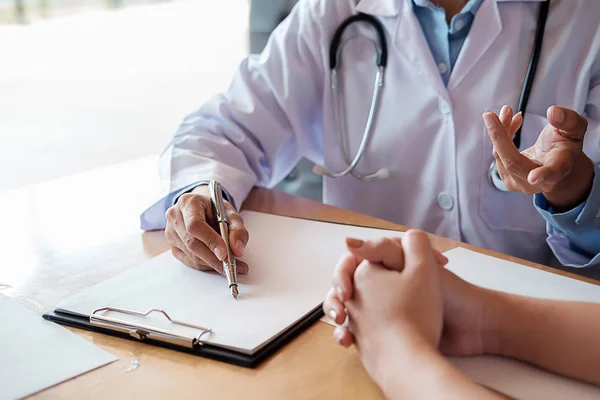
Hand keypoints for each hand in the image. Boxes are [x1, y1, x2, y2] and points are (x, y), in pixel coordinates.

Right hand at [164, 185, 248, 273]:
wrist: (202, 209)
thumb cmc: (215, 210)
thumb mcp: (231, 214)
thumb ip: (237, 230)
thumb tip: (237, 250)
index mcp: (188, 203)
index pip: (195, 225)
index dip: (210, 240)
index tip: (224, 254)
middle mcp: (175, 217)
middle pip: (192, 243)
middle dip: (214, 258)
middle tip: (232, 265)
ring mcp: (171, 233)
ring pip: (192, 255)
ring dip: (212, 264)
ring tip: (230, 265)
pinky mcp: (172, 246)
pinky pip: (189, 261)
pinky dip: (205, 265)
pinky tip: (217, 263)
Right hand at [323, 236, 496, 356]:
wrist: (473, 328)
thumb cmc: (450, 296)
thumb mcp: (414, 266)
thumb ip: (381, 250)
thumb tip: (348, 243)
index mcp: (393, 262)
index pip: (356, 259)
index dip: (346, 270)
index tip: (346, 287)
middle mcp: (387, 281)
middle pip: (348, 282)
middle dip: (339, 293)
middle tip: (343, 306)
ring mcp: (385, 305)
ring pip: (349, 305)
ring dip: (338, 312)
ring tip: (341, 323)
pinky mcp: (387, 328)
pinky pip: (357, 326)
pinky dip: (348, 332)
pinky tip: (347, 340)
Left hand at [483, 105, 593, 210]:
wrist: (558, 166)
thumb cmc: (566, 146)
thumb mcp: (575, 130)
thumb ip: (568, 120)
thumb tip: (553, 112)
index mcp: (560, 168)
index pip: (553, 172)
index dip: (544, 174)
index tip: (534, 177)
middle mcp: (539, 181)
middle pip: (513, 162)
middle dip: (500, 137)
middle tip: (490, 115)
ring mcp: (520, 183)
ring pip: (501, 155)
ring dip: (501, 130)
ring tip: (508, 112)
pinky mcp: (508, 180)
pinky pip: (497, 155)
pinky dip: (500, 136)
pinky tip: (511, 123)